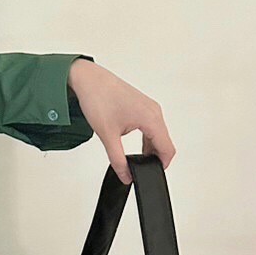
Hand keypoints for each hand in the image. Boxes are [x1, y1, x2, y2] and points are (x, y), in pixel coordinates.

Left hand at [67, 58, 175, 184]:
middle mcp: (154, 111)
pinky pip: (151, 125)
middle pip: (164, 142)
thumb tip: (126, 176)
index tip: (151, 174)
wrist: (87, 79)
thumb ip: (118, 160)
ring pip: (158, 133)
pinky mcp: (142, 104)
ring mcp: (149, 106)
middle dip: (154, 157)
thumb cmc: (98, 98)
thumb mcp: (107, 136)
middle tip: (139, 168)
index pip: (168, 149)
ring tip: (134, 156)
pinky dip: (146, 136)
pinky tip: (132, 142)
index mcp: (151, 118)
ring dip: (150, 147)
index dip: (161, 165)